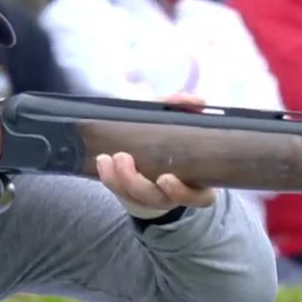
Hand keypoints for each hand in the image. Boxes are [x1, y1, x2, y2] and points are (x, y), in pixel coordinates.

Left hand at [95, 91, 216, 217]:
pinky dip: (109, 178)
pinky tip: (102, 162)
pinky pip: (119, 192)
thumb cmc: (171, 139)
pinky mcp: (132, 196)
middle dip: (136, 182)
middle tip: (122, 157)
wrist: (152, 154)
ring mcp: (152, 199)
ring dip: (117, 179)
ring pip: (135, 198)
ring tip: (105, 159)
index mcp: (197, 185)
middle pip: (157, 200)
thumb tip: (199, 101)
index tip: (165, 178)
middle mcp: (175, 197)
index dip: (181, 192)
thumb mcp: (177, 122)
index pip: (199, 199)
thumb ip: (184, 111)